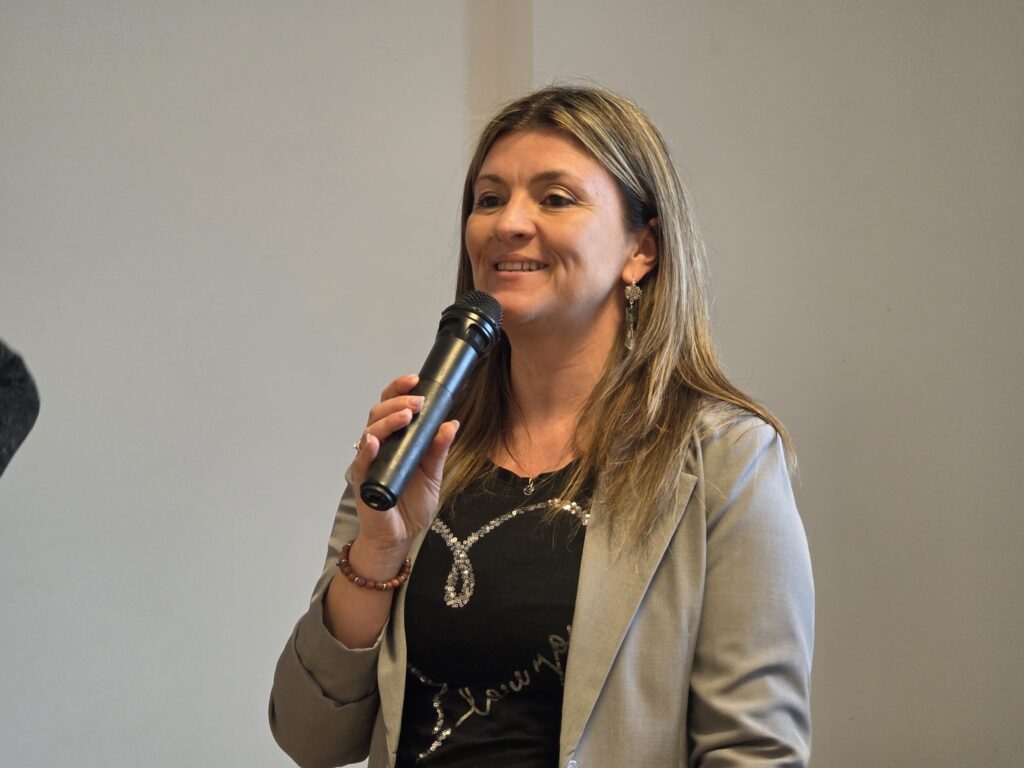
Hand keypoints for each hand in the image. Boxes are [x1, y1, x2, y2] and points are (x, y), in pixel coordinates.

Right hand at [346, 374, 458, 565]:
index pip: (392, 406)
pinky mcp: (363, 482)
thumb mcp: (434, 473)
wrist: (400, 536)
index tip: (416, 379)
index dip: (399, 390)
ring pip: (370, 432)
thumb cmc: (411, 504)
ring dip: (387, 421)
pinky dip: (367, 450)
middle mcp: (379, 446)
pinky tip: (374, 442)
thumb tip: (451, 423)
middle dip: (397, 402)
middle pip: (378, 413)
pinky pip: (361, 463)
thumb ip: (439, 449)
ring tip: (405, 416)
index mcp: (396, 440)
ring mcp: (369, 462)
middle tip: (417, 402)